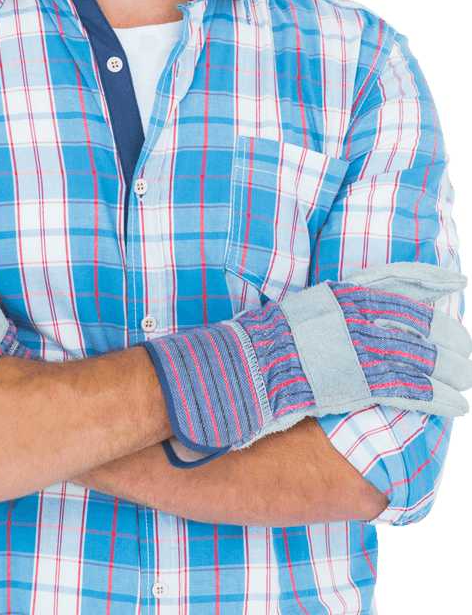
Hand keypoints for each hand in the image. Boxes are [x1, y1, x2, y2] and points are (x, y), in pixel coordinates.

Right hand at [144, 263, 471, 466]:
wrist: (236, 370)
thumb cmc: (256, 346)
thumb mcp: (293, 313)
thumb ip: (325, 313)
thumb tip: (344, 315)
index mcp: (336, 295)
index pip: (392, 281)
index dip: (427, 280)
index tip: (455, 282)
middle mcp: (350, 317)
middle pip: (413, 321)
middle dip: (448, 334)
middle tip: (469, 345)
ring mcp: (353, 350)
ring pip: (417, 355)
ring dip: (450, 367)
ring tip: (469, 375)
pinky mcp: (355, 384)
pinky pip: (406, 390)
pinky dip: (436, 397)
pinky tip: (456, 403)